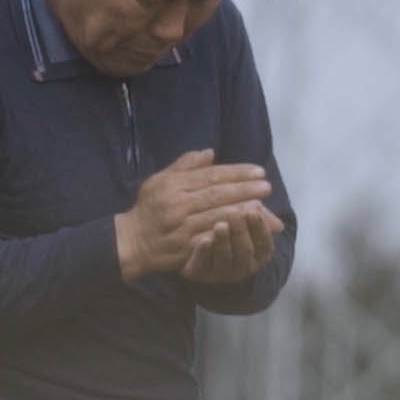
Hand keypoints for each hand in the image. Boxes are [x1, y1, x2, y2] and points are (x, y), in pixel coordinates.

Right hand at [115, 150, 274, 280]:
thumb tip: (210, 153)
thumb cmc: (149, 208)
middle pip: (217, 194)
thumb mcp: (159, 180)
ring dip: (242, 210)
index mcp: (174, 185)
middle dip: (245, 189)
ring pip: (216, 215)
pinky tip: (244, 229)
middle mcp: (177, 204)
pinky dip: (228, 233)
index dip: (237, 173)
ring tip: (263, 205)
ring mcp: (181, 227)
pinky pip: (211, 238)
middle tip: (267, 187)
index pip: (211, 175)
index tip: (259, 171)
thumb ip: (185, 165)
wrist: (132, 241)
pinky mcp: (184, 246)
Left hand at [179, 194, 283, 283]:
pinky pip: (202, 266)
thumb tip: (279, 223)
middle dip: (240, 232)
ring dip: (223, 242)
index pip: (264, 244)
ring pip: (224, 259)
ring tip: (220, 225)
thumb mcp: (245, 221)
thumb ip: (259, 217)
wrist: (195, 246)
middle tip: (234, 214)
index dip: (259, 228)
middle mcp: (241, 268)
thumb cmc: (230, 230)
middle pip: (244, 251)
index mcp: (257, 256)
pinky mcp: (199, 274)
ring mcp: (220, 273)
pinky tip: (204, 240)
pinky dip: (204, 253)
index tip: (252, 212)